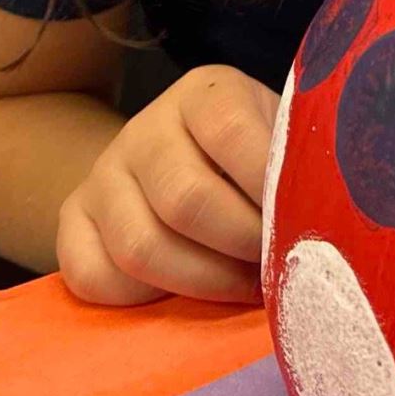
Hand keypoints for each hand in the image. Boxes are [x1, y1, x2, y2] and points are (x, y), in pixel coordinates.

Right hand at [57, 66, 278, 306]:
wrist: (181, 160)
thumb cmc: (252, 162)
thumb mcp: (280, 143)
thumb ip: (294, 167)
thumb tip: (323, 215)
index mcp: (205, 94)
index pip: (231, 130)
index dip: (266, 186)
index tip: (300, 222)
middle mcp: (145, 127)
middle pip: (186, 200)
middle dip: (240, 245)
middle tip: (274, 265)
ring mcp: (103, 173)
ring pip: (140, 247)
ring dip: (202, 282)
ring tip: (242, 286)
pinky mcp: (72, 220)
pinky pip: (92, 276)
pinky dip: (140, 301)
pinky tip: (179, 297)